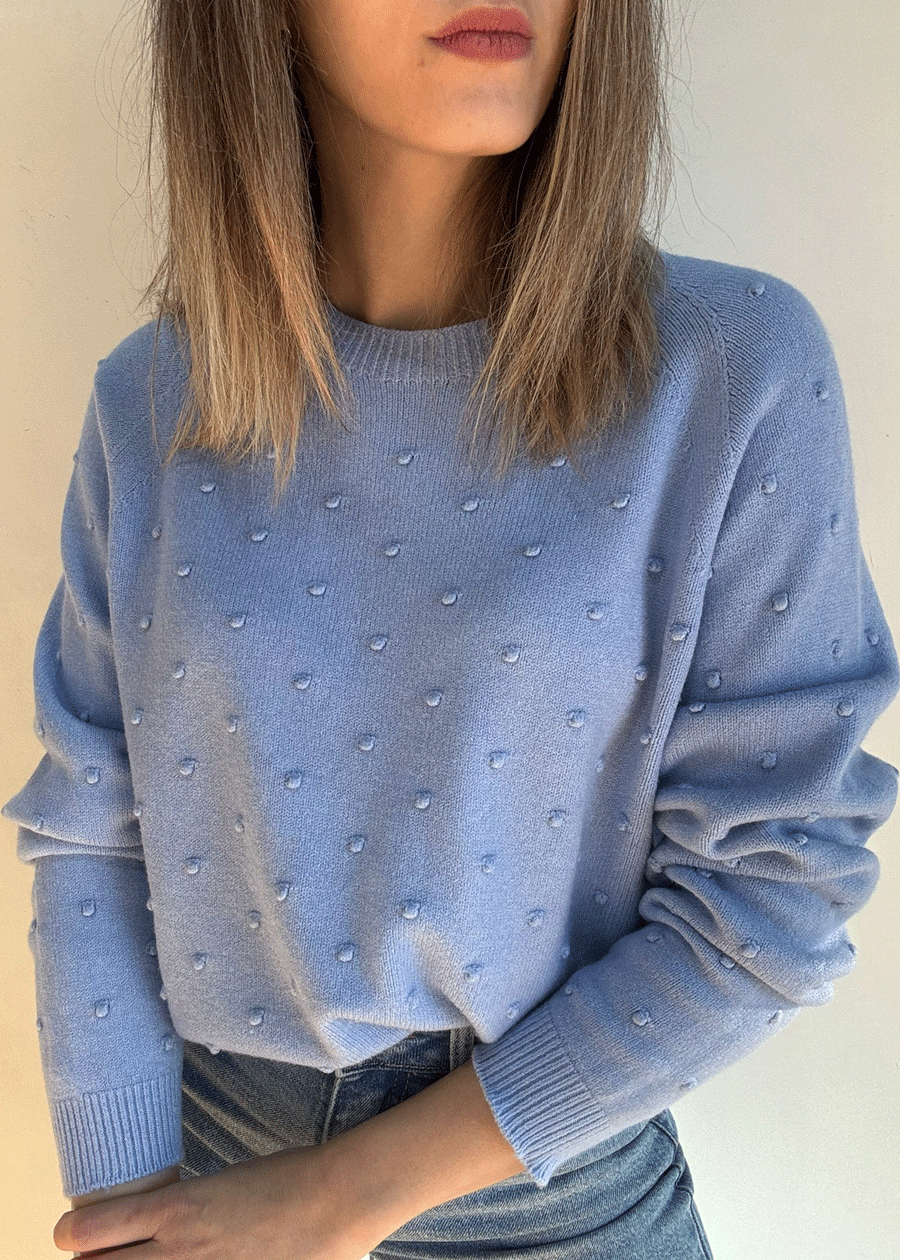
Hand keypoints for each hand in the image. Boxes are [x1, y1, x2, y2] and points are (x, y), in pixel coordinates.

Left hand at [53, 1143, 386, 1258]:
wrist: (333, 1201)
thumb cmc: (283, 1180)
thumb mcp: (219, 1183)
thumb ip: (178, 1208)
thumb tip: (152, 1223)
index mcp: (175, 1205)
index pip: (90, 1230)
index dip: (71, 1235)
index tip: (73, 1233)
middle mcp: (177, 1248)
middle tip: (104, 1255)